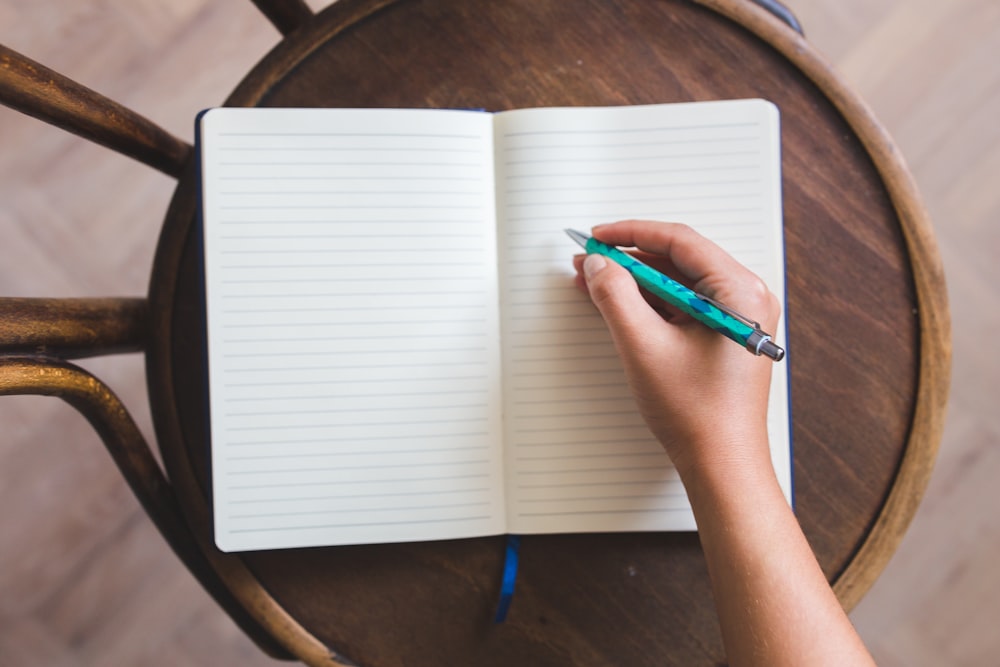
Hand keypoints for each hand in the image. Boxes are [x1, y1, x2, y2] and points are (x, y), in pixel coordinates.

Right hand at [572, 220, 780, 478]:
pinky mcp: (723, 337)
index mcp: (739, 292)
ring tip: (594, 282)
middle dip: (628, 259)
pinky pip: (682, 306)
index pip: (679, 241)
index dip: (631, 233)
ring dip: (635, 282)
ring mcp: (736, 318)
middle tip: (589, 260)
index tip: (597, 237)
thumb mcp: (644, 346)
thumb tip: (598, 265)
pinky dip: (649, 304)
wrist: (721, 464)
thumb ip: (615, 297)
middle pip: (678, 260)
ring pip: (677, 283)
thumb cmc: (698, 414)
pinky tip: (617, 305)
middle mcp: (745, 299)